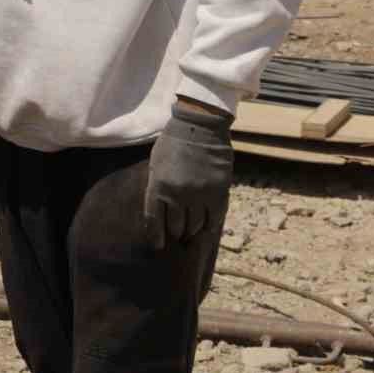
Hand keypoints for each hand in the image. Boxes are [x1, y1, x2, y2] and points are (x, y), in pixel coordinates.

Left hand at [144, 99, 233, 249]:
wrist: (199, 126)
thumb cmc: (173, 143)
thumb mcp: (156, 164)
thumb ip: (156, 187)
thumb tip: (159, 211)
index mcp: (158, 186)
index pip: (155, 220)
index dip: (156, 236)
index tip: (157, 246)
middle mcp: (178, 194)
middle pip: (176, 226)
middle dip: (175, 234)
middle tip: (176, 239)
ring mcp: (199, 194)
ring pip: (195, 226)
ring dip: (191, 233)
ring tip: (190, 236)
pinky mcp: (218, 192)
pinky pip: (214, 219)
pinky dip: (209, 227)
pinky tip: (205, 230)